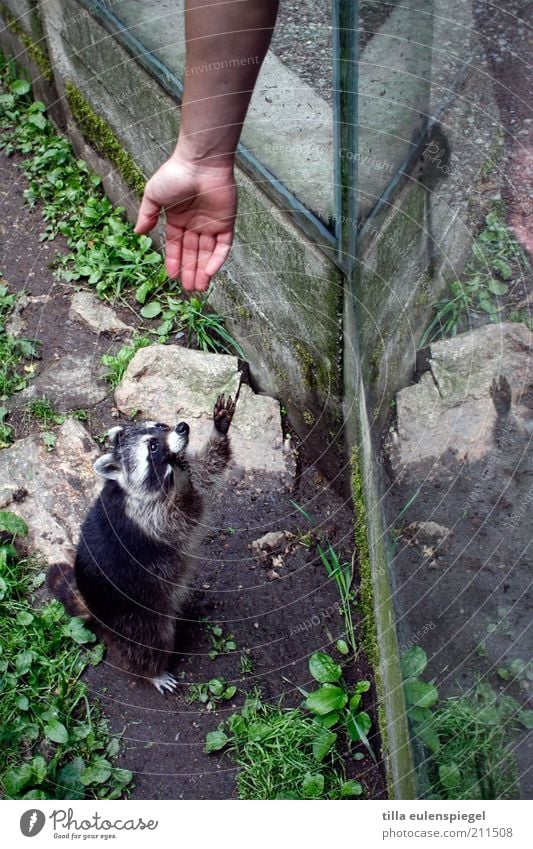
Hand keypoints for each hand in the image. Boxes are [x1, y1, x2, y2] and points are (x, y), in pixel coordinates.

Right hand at [134, 154, 236, 291]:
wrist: (200, 163)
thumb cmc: (175, 174)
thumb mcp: (154, 195)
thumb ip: (147, 215)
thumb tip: (138, 233)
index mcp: (178, 218)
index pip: (176, 245)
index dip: (174, 261)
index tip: (172, 277)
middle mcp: (195, 223)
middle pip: (193, 253)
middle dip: (190, 271)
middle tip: (189, 289)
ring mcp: (212, 224)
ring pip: (208, 253)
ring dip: (204, 271)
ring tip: (199, 288)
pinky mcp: (226, 223)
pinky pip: (223, 246)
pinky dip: (218, 259)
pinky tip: (210, 272)